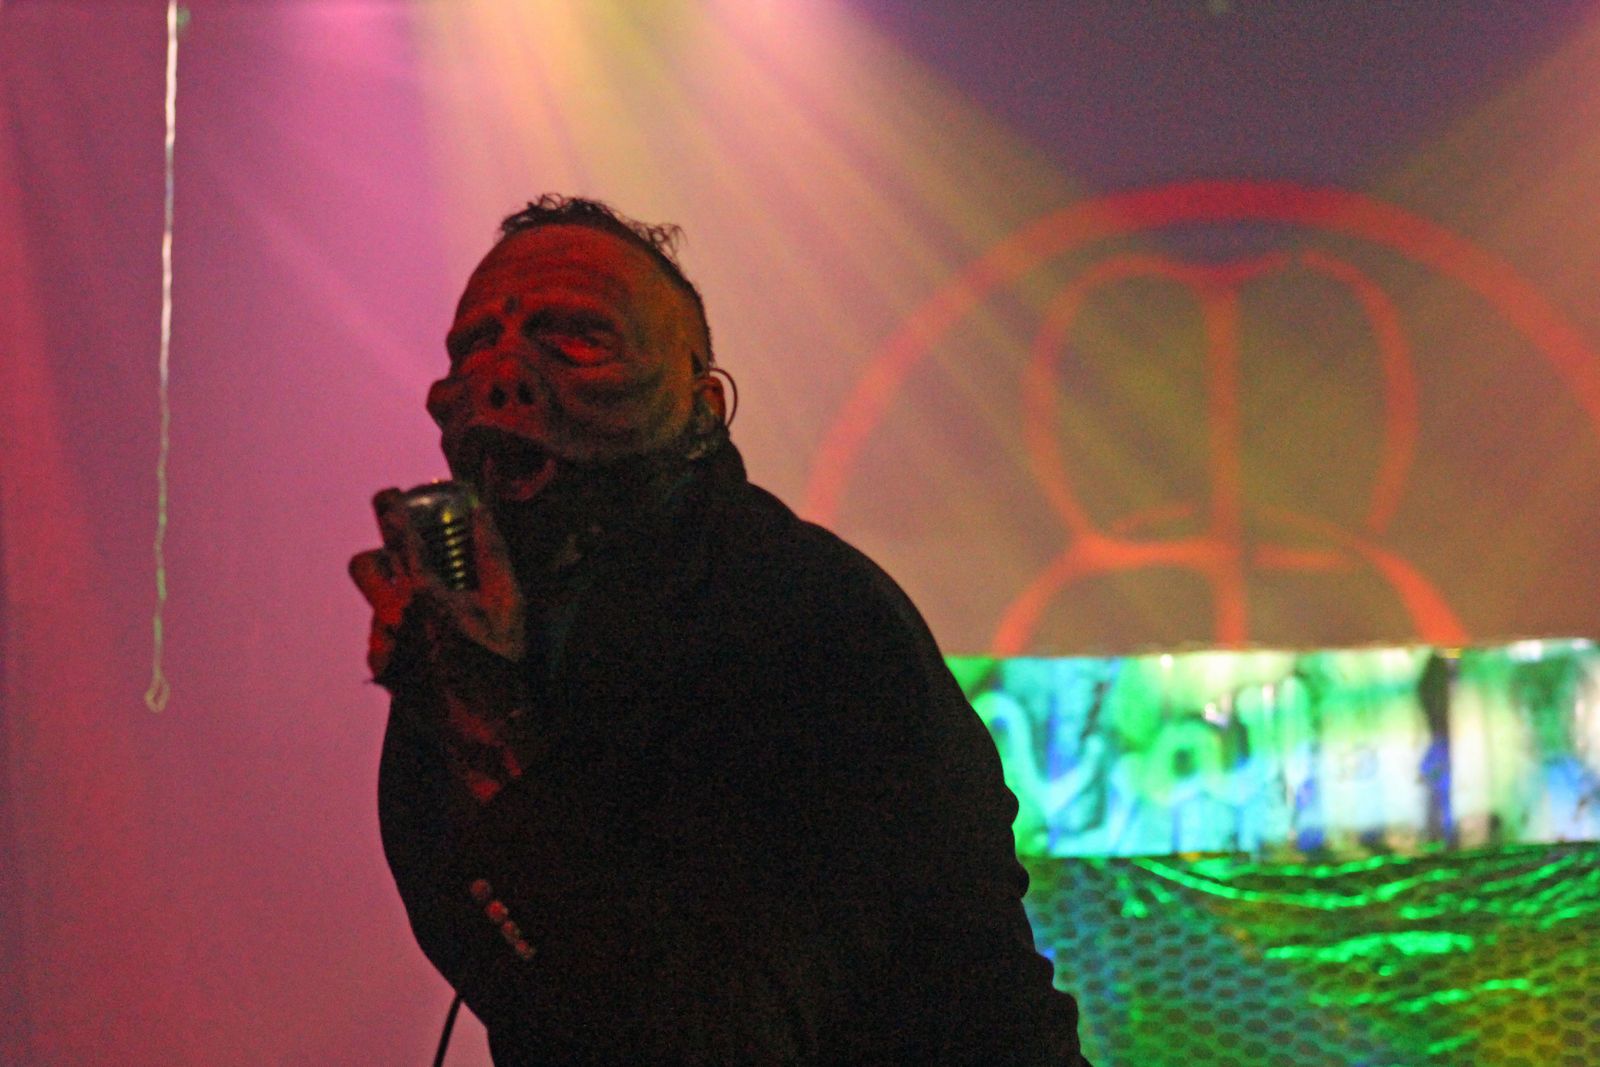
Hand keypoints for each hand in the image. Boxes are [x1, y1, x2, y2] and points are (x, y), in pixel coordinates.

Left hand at [349, 487, 525, 680]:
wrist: (483, 725)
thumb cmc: (499, 661)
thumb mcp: (508, 604)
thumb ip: (492, 554)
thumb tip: (481, 514)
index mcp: (423, 593)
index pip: (398, 537)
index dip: (390, 509)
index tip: (387, 494)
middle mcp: (393, 615)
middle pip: (363, 566)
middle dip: (379, 555)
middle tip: (407, 562)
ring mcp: (382, 643)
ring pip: (377, 604)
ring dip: (399, 601)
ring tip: (437, 619)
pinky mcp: (380, 668)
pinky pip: (383, 636)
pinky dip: (403, 633)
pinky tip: (433, 647)